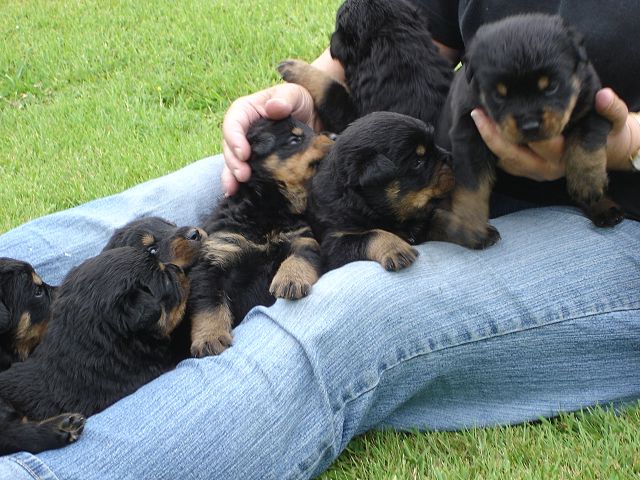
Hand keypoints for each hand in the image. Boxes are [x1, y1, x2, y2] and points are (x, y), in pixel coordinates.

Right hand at [221, 83, 316, 195]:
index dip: (234, 138)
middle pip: (229, 147)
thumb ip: (285, 98)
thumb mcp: (295, 94)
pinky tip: (236, 195)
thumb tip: (273, 107)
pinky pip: (244, 174)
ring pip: (232, 163)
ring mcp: (249, 149)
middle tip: (243, 175)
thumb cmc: (300, 102)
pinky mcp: (257, 163)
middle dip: (233, 162)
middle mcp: (243, 131)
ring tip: (234, 189)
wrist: (314, 119)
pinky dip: (238, 185)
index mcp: (246, 112)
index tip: (244, 153)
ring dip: (231, 177)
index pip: (233, 123)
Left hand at [470, 88, 638, 179]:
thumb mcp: (614, 121)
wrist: (605, 153)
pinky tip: (482, 127)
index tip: (507, 108)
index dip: (523, 127)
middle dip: (493, 135)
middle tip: (478, 112)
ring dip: (489, 141)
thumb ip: (611, 109)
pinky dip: (492, 147)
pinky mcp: (526, 173)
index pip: (541, 142)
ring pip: (505, 161)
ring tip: (477, 116)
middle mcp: (548, 168)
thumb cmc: (607, 133)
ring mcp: (535, 173)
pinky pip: (504, 164)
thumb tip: (603, 95)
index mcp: (567, 155)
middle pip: (513, 154)